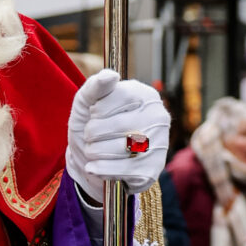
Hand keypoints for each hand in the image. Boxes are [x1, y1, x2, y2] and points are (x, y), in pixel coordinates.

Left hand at [66, 69, 170, 197]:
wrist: (91, 162)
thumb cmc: (92, 127)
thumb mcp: (87, 103)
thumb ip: (94, 86)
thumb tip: (110, 76)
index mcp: (146, 96)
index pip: (117, 98)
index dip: (96, 111)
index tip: (94, 115)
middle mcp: (159, 118)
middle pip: (116, 125)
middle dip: (91, 134)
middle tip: (90, 137)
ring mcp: (159, 145)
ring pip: (118, 149)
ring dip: (93, 152)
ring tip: (93, 150)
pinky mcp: (152, 170)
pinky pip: (120, 170)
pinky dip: (100, 169)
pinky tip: (96, 165)